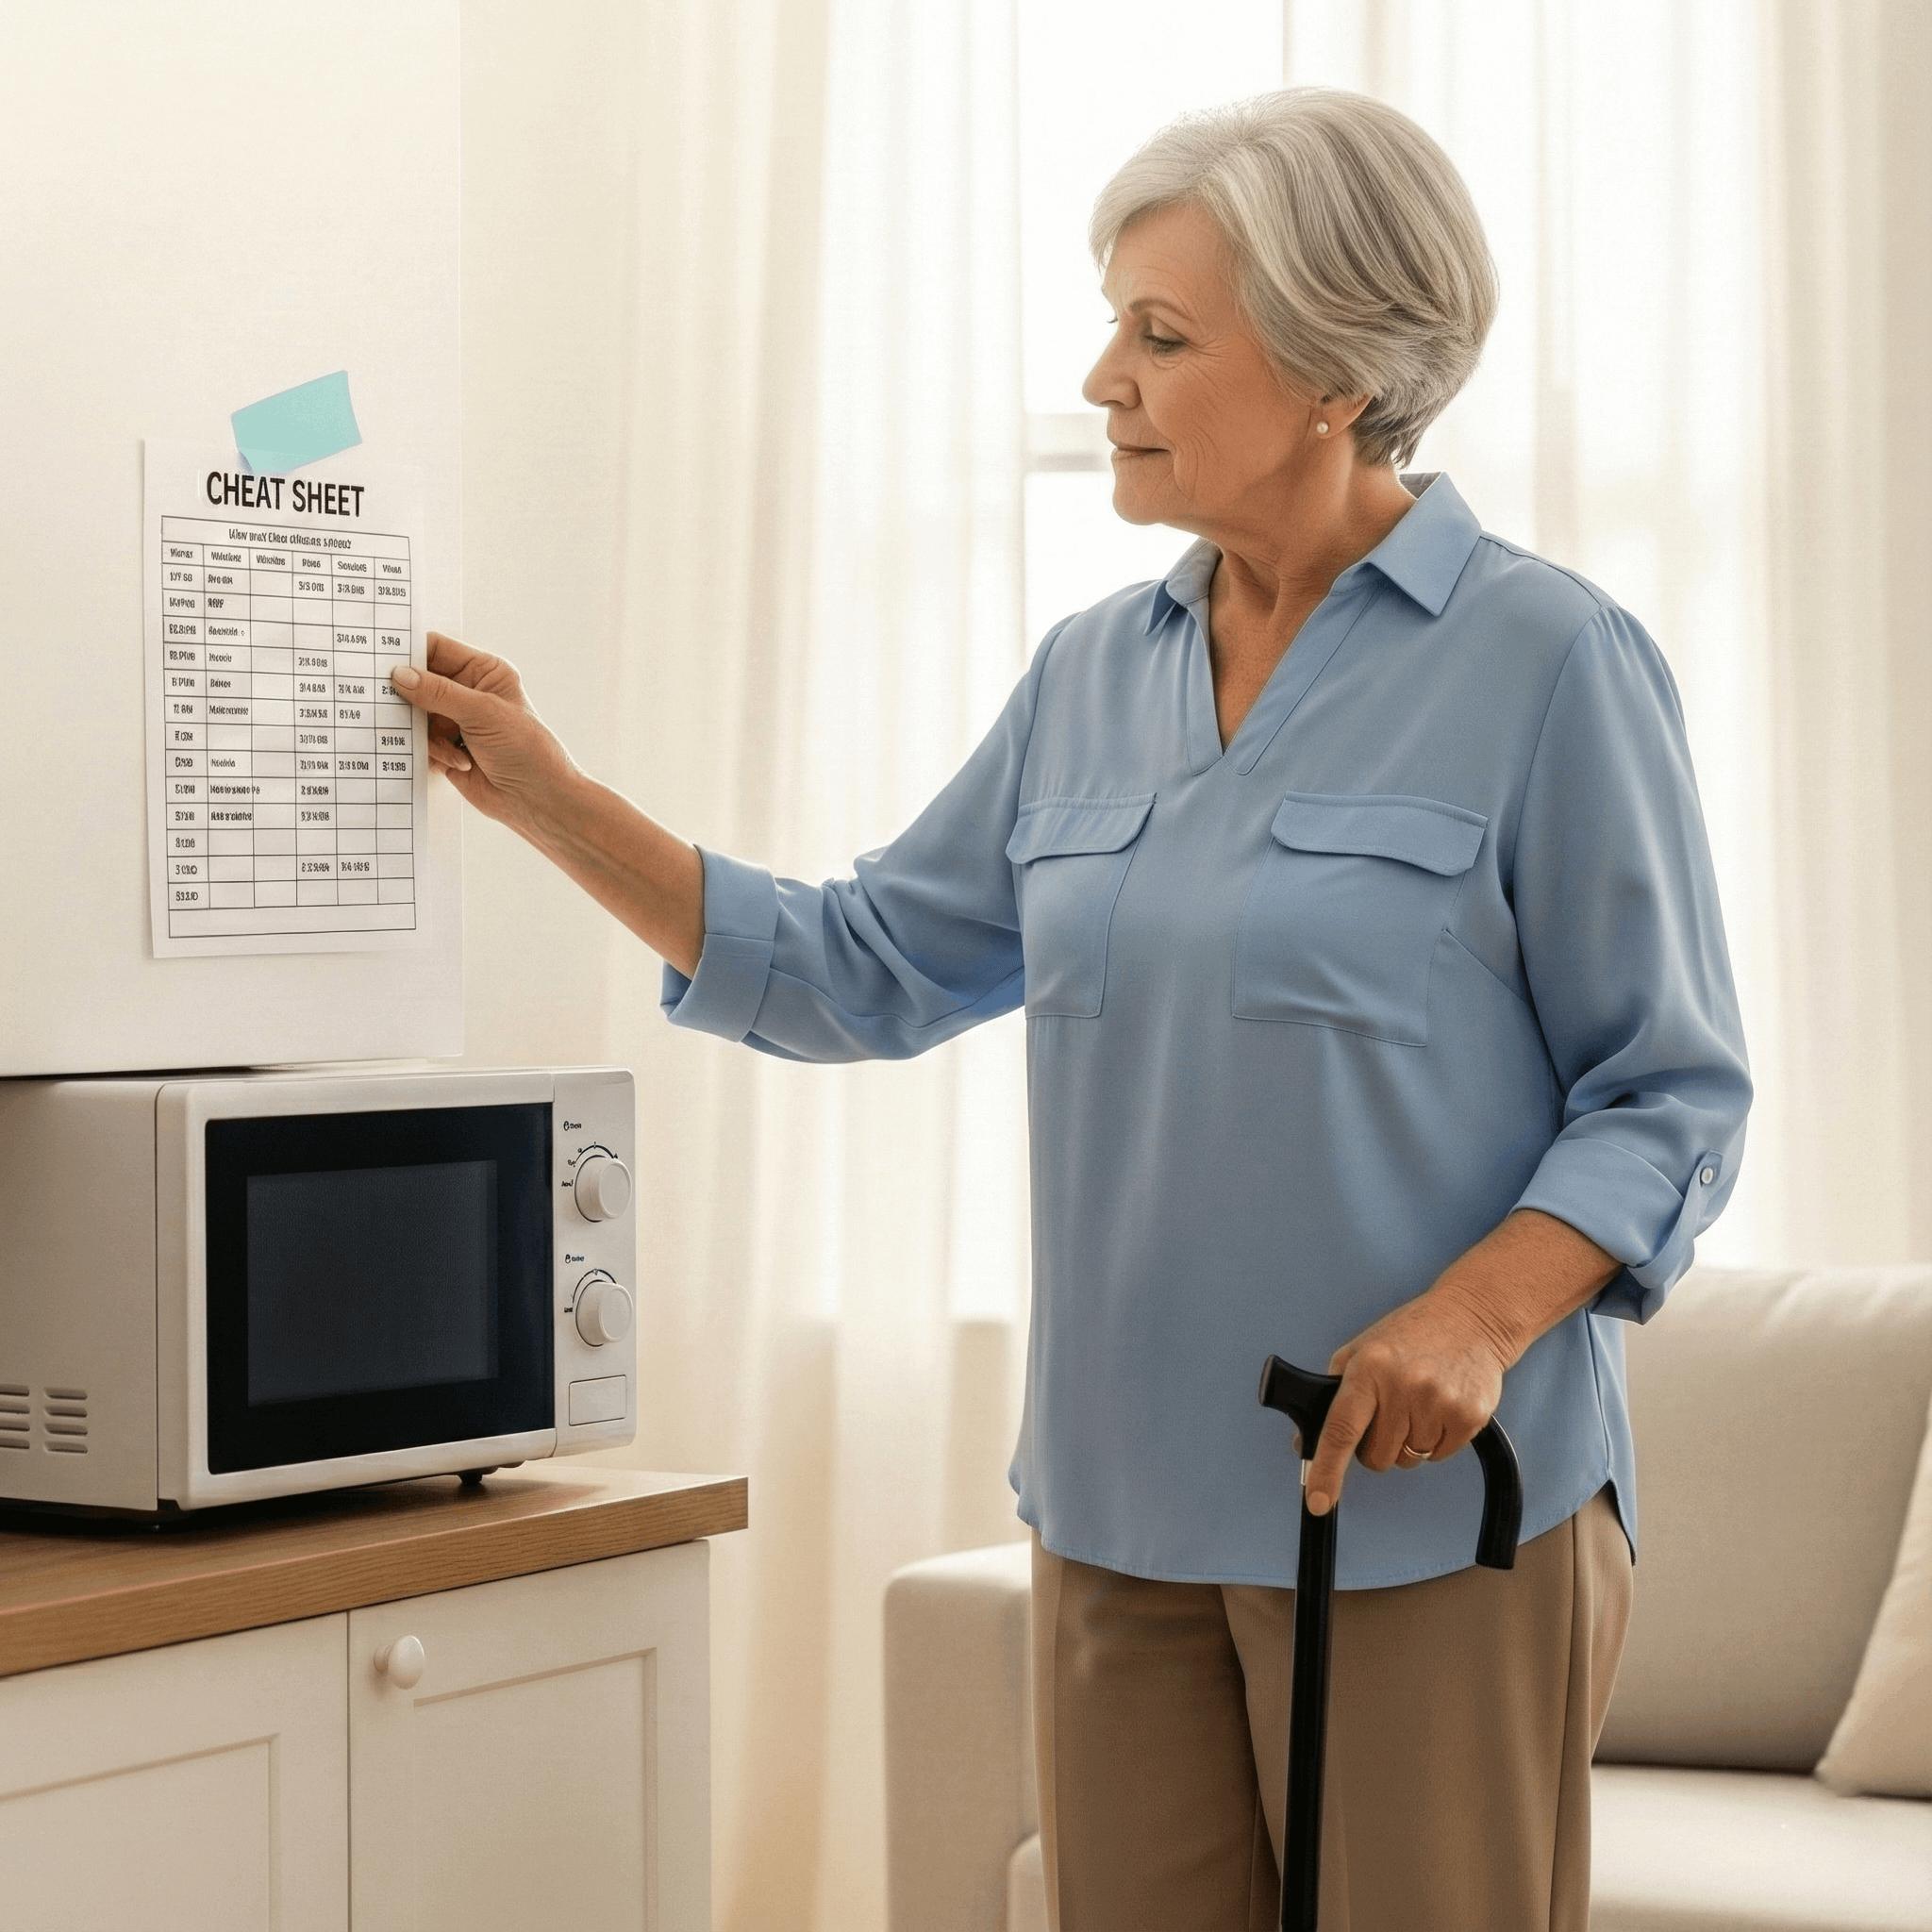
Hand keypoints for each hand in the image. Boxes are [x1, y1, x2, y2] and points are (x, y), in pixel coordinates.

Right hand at [388, 630, 580, 831]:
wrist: (535, 799)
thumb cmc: (525, 748)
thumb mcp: (483, 712)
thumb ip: (439, 693)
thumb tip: (399, 675)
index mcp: (483, 671)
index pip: (437, 649)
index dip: (409, 651)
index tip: (380, 658)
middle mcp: (467, 692)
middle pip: (419, 681)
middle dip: (408, 695)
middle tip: (387, 701)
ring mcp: (455, 721)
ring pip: (414, 714)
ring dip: (426, 732)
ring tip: (451, 746)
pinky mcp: (446, 748)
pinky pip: (419, 742)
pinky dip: (432, 752)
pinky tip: (459, 763)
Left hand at [1296, 1283, 1512, 1516]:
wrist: (1471, 1318)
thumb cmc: (1409, 1335)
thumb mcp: (1359, 1351)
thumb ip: (1331, 1396)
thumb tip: (1305, 1445)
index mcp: (1368, 1369)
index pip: (1340, 1429)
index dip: (1327, 1470)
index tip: (1318, 1501)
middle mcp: (1403, 1386)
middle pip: (1376, 1457)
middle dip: (1375, 1446)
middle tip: (1388, 1412)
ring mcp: (1438, 1402)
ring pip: (1408, 1460)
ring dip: (1408, 1442)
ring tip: (1417, 1402)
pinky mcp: (1468, 1416)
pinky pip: (1439, 1456)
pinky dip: (1435, 1441)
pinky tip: (1439, 1406)